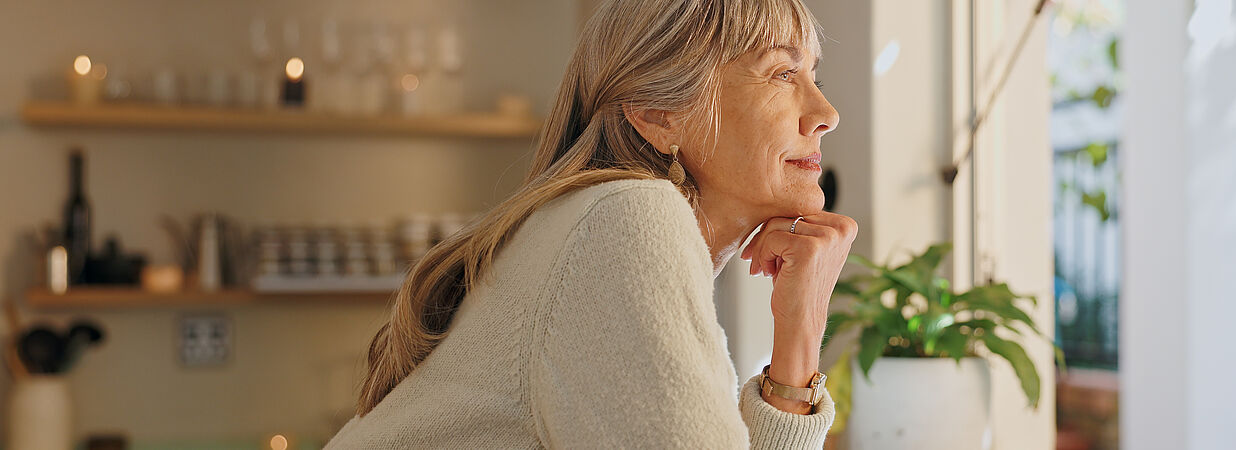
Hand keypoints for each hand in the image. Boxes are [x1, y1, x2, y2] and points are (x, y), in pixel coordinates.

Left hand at [740, 212, 856, 413]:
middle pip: (788, 213)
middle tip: (760, 262)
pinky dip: (763, 255)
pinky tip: (769, 273)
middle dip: (767, 238)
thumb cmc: (798, 286)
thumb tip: (771, 197)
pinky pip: (771, 237)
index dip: (779, 229)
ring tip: (767, 270)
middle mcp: (842, 228)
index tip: (769, 252)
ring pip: (776, 224)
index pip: (800, 209)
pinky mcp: (809, 247)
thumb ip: (801, 224)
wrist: (800, 321)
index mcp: (845, 225)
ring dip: (763, 248)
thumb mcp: (806, 248)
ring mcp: (828, 237)